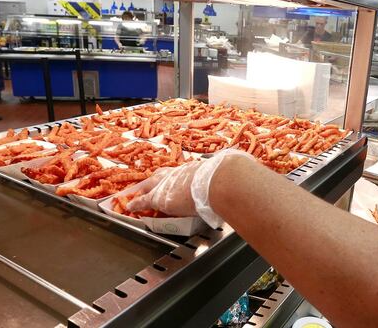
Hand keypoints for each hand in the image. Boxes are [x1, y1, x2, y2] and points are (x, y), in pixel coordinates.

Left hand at [127, 149, 254, 227]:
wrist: (221, 180)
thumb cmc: (228, 178)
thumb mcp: (231, 174)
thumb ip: (235, 174)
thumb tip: (248, 173)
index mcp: (198, 169)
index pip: (184, 173)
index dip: (179, 177)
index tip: (176, 179)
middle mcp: (181, 172)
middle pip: (164, 174)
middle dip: (156, 180)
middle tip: (148, 184)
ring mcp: (170, 182)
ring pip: (151, 184)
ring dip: (143, 190)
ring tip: (133, 195)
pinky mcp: (161, 196)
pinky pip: (144, 200)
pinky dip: (136, 204)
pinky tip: (129, 207)